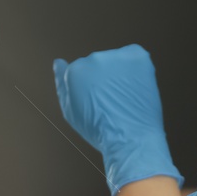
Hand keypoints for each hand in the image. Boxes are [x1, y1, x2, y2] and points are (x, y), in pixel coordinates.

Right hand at [53, 43, 183, 195]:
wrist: (130, 139)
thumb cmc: (101, 131)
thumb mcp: (70, 111)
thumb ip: (62, 84)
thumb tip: (58, 64)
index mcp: (76, 71)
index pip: (81, 69)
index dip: (91, 87)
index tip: (98, 100)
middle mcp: (94, 60)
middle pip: (99, 63)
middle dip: (105, 77)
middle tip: (112, 100)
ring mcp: (117, 57)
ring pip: (117, 60)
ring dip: (120, 73)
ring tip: (125, 97)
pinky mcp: (138, 57)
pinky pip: (135, 56)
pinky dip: (137, 68)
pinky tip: (136, 87)